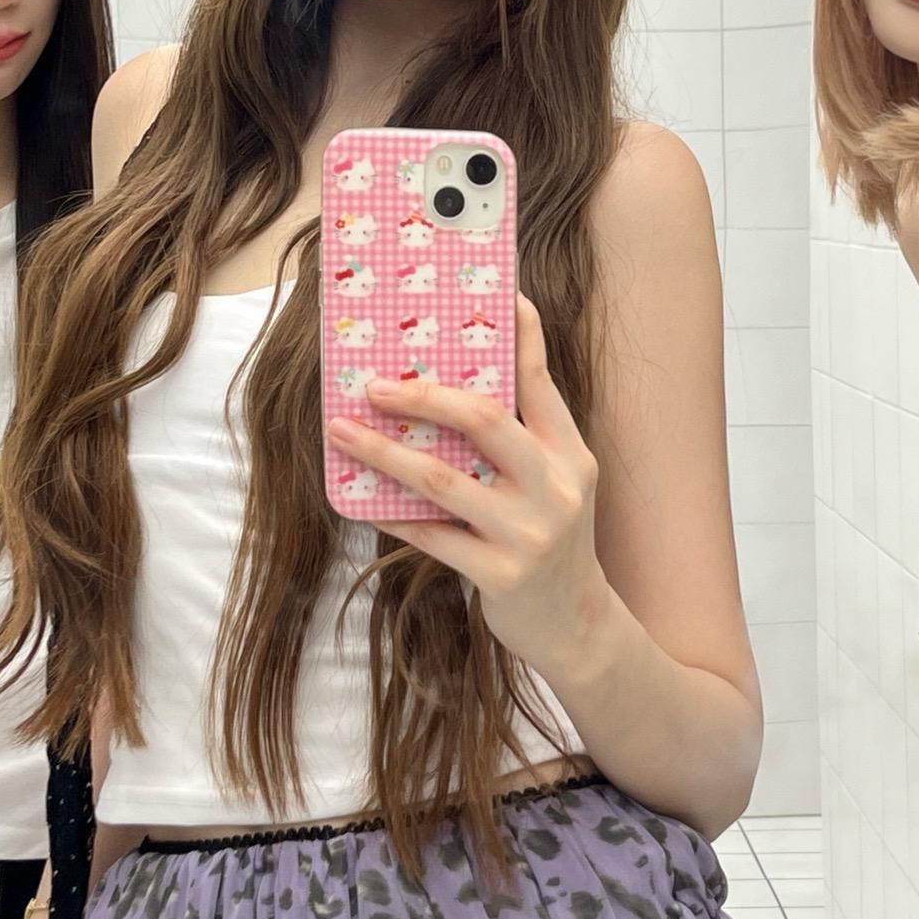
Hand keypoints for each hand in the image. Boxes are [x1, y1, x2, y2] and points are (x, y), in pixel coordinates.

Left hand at [325, 294, 608, 674]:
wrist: (577, 624)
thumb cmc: (550, 539)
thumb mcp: (555, 482)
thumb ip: (520, 438)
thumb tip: (453, 384)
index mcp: (569, 453)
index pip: (539, 381)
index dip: (517, 334)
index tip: (495, 294)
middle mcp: (555, 487)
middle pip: (483, 420)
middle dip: (421, 395)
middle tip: (373, 384)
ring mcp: (530, 533)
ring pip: (443, 479)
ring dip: (384, 451)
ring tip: (342, 430)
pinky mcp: (501, 575)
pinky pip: (431, 535)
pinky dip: (392, 513)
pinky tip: (360, 498)